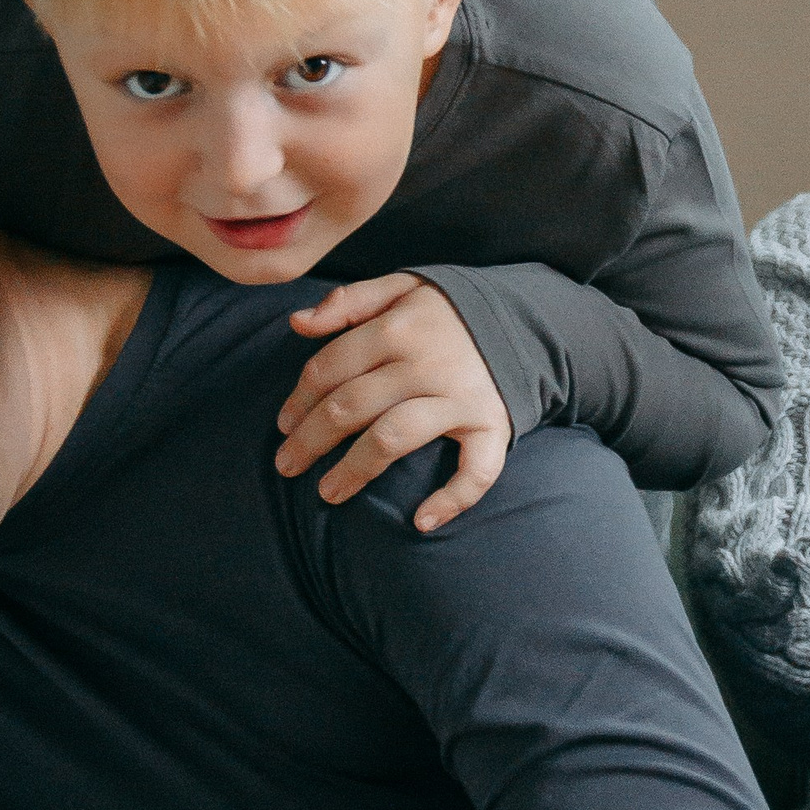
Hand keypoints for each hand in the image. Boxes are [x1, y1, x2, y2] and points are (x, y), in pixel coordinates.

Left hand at [275, 274, 513, 531]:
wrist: (527, 320)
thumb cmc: (450, 313)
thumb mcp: (401, 288)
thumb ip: (349, 301)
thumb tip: (297, 323)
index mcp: (396, 328)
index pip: (329, 368)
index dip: (299, 400)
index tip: (282, 425)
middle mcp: (424, 364)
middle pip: (351, 406)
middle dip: (310, 440)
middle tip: (286, 466)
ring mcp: (459, 397)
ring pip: (393, 437)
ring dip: (354, 470)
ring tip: (327, 494)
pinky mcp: (492, 425)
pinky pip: (475, 469)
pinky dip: (452, 498)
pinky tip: (422, 521)